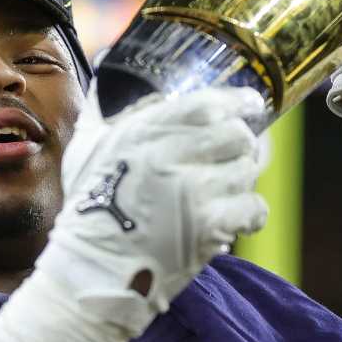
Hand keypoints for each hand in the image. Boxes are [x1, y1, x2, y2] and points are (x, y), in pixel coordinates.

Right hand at [0, 84, 267, 341]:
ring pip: (247, 171)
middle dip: (240, 146)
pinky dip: (247, 213)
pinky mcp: (209, 227)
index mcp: (145, 132)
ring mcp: (194, 192)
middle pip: (237, 136)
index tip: (248, 105)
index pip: (209, 104)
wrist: (92, 273)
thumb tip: (106, 68)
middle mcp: (172, 156)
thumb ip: (103, 109)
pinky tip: (231, 218)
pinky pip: (253, 207)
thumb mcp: (87, 149)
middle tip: (232, 157)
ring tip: (222, 193)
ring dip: (240, 181)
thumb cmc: (89, 211)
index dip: (237, 102)